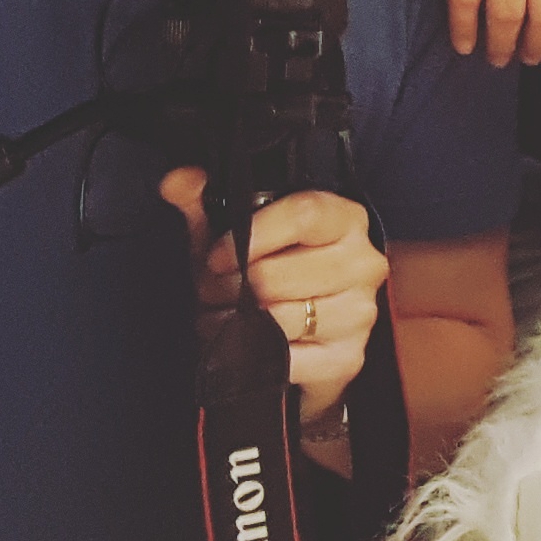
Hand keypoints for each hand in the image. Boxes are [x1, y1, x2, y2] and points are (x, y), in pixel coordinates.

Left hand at [161, 171, 384, 428]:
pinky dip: (255, 356)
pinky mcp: (347, 357)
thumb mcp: (236, 236)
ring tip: (232, 317)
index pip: (304, 214)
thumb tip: (177, 181)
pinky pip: (285, 358)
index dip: (249, 236)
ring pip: (276, 319)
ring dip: (237, 324)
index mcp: (345, 220)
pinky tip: (252, 346)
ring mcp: (359, 312)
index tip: (216, 256)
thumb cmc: (273, 275)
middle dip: (230, 289)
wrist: (307, 334)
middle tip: (218, 292)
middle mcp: (363, 262)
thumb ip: (204, 203)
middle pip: (276, 274)